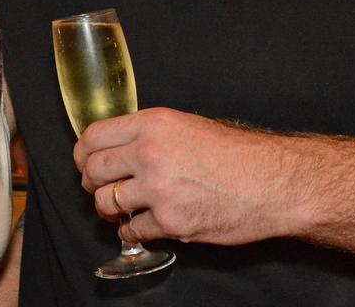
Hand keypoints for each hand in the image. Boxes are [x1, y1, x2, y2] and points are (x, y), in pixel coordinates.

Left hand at [74, 107, 302, 245]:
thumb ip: (149, 134)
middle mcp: (150, 153)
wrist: (272, 182)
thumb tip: (118, 148)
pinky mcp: (171, 222)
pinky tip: (142, 225)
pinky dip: (132, 231)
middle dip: (91, 182)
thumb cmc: (237, 154)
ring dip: (108, 209)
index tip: (85, 162)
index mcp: (153, 124)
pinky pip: (131, 230)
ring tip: (120, 208)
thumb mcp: (187, 125)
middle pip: (93, 170)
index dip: (82, 153)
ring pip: (105, 202)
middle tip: (99, 187)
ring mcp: (158, 190)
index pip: (93, 136)